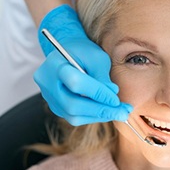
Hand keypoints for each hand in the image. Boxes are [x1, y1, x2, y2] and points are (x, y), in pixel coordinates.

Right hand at [34, 5, 132, 125]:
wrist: (68, 52)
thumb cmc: (84, 52)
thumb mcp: (97, 57)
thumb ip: (103, 77)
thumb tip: (112, 99)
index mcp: (55, 65)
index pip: (76, 84)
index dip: (98, 93)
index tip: (117, 99)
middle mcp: (47, 83)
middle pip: (72, 105)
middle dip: (100, 110)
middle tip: (122, 112)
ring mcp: (49, 97)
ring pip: (73, 115)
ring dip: (98, 116)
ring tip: (119, 112)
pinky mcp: (55, 106)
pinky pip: (73, 117)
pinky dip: (92, 116)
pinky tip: (106, 111)